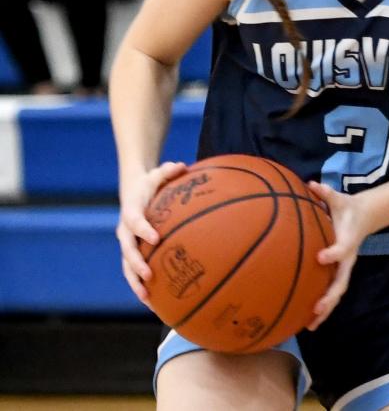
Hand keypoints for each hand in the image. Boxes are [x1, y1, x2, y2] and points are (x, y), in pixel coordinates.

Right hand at [115, 161, 188, 306]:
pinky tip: (155, 304)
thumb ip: (168, 170)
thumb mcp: (157, 173)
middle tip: (149, 276)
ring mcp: (127, 244)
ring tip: (147, 299)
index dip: (143, 230)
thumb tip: (182, 165)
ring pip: (127, 267)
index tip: (156, 239)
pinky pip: (135, 273)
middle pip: (127, 250)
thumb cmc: (150, 184)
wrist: (133, 192)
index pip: (134, 221)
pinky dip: (142, 287)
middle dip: (137, 264)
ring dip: (136, 283)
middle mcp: (125, 231)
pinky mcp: (132, 254)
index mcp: (132, 211)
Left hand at [304, 182, 376, 328]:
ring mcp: (343, 269)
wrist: (366, 217)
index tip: (320, 257)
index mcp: (347, 241)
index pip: (341, 250)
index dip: (333, 254)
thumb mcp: (340, 199)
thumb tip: (312, 184)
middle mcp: (347, 259)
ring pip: (336, 293)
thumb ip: (326, 194)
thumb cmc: (348, 209)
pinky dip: (322, 308)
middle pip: (341, 283)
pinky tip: (307, 321)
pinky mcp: (338, 273)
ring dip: (325, 310)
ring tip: (310, 326)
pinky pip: (331, 293)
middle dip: (329, 297)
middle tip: (316, 309)